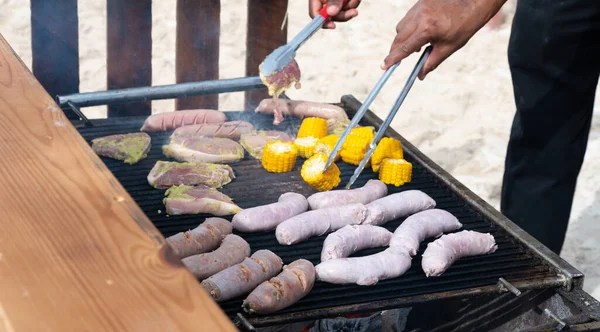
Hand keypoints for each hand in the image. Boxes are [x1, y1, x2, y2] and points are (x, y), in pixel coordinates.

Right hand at [309, 0, 361, 28]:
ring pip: (343, 12)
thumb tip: (331, 13)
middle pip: (331, 17)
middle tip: (354, 13)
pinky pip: (350, 7)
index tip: (333, 26)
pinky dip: (354, 2)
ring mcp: (335, 3)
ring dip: (351, 6)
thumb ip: (333, 0)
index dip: (323, 22)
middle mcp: (325, 2)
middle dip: (343, 15)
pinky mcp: (343, 2)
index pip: (315, 14)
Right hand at [382, 0, 506, 78]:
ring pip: (401, 26)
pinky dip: (409, 27)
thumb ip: (431, 62)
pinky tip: (420, 31)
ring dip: (402, 38)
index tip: (384, 66)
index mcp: (428, 30)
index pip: (405, 47)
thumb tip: (420, 76)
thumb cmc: (464, 25)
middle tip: (395, 60)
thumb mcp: (449, 47)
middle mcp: (421, 17)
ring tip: (418, 44)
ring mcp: (419, 7)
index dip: (393, 58)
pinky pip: (408, 17)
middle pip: (398, 37)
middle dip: (396, 50)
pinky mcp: (420, 2)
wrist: (473, 3)